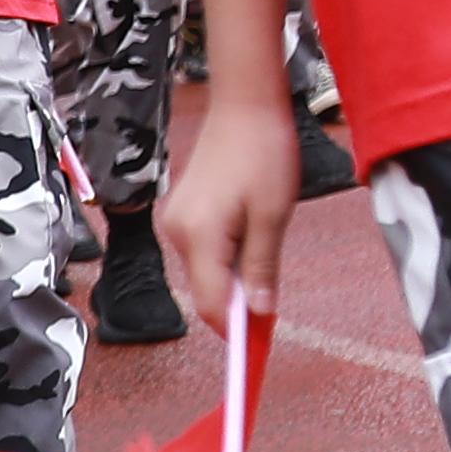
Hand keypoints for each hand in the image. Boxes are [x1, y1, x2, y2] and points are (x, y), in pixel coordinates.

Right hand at [152, 84, 313, 325]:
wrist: (245, 104)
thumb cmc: (264, 153)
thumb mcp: (274, 215)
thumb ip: (263, 266)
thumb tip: (261, 312)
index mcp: (199, 235)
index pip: (213, 302)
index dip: (235, 329)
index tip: (259, 346)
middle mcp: (178, 232)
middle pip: (207, 289)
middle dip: (238, 305)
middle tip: (274, 314)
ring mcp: (176, 221)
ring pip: (206, 271)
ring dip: (234, 279)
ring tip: (268, 263)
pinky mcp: (182, 212)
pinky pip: (204, 250)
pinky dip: (227, 259)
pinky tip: (252, 243)